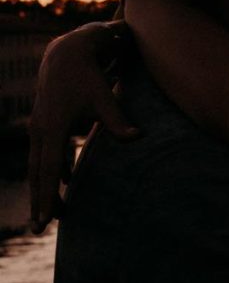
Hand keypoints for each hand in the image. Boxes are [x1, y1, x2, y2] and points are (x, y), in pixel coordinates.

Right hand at [29, 22, 139, 232]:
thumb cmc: (88, 75)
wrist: (66, 52)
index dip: (45, 196)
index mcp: (53, 128)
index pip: (47, 171)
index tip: (43, 221)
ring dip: (44, 188)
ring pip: (38, 166)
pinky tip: (64, 182)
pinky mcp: (44, 124)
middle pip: (37, 174)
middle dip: (38, 201)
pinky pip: (44, 154)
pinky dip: (50, 171)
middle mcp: (41, 130)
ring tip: (53, 213)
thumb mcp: (103, 97)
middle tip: (39, 230)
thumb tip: (137, 137)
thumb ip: (118, 120)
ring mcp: (39, 127)